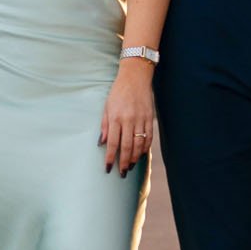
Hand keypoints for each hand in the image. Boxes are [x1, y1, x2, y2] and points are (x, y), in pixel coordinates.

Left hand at [100, 60, 155, 175]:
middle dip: (124, 162)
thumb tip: (101, 143)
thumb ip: (104, 125)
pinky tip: (141, 155)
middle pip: (127, 147)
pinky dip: (145, 148)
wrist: (135, 76)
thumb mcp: (107, 106)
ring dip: (135, 158)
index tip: (108, 168)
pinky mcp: (149, 117)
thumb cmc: (118, 91)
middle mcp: (128, 120)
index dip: (110, 158)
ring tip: (131, 166)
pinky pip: (148, 137)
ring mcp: (140, 119)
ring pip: (139, 144)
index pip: (112, 143)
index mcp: (116, 117)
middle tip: (122, 173)